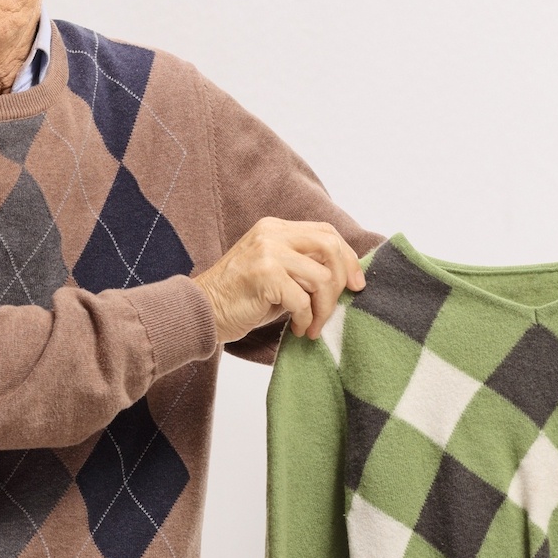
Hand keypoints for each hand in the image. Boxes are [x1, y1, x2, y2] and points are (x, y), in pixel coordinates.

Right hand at [194, 218, 365, 344]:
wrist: (201, 311)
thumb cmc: (239, 298)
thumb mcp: (274, 272)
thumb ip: (303, 265)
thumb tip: (346, 277)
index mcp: (275, 228)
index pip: (326, 232)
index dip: (348, 257)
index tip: (356, 284)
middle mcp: (272, 234)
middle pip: (329, 246)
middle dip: (343, 278)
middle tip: (343, 304)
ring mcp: (267, 252)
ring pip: (321, 277)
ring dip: (324, 309)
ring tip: (312, 326)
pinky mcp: (264, 275)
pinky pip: (302, 300)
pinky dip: (305, 320)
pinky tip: (298, 329)